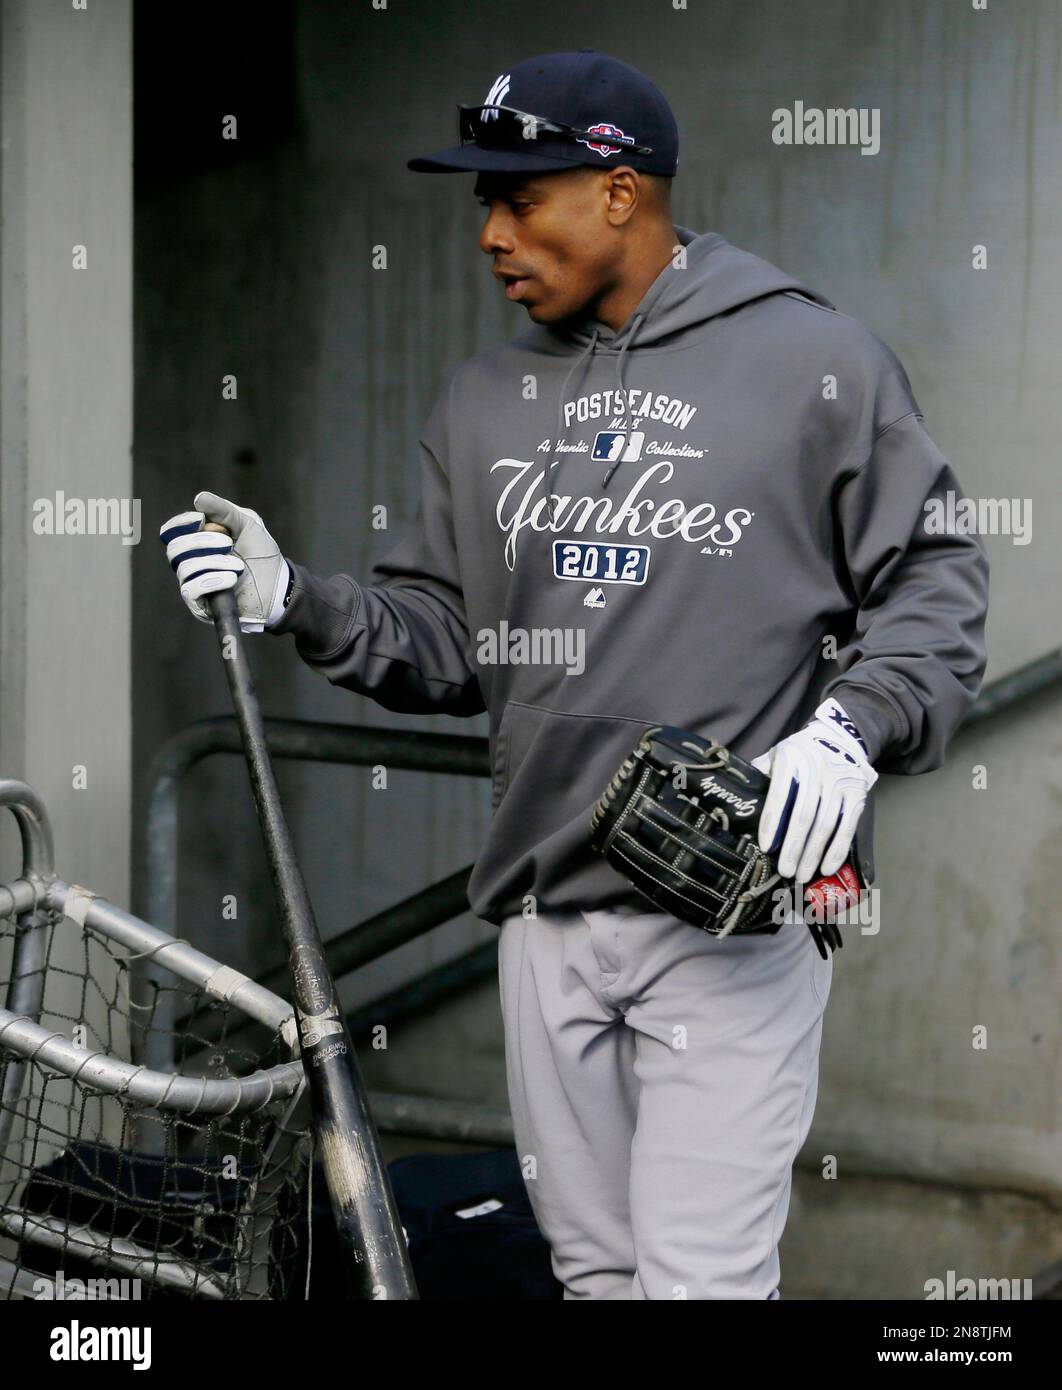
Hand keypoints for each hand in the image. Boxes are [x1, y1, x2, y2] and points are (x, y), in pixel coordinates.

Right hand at [158, 491, 289, 632]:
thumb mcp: (248, 526)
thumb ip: (225, 511)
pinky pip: (192, 589)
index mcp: (199, 541)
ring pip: (185, 568)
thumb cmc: (263, 556)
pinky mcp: (201, 605)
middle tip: (228, 542)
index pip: (172, 531)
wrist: (280, 588)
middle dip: (201, 541)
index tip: (199, 519)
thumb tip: (199, 498)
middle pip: (175, 548)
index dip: (181, 523)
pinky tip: (231, 579)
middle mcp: (192, 562)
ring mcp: (196, 584)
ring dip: (213, 562)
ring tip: (237, 565)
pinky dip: (212, 580)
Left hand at [750, 698, 877, 883]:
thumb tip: (737, 800)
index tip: (765, 846)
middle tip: (785, 871)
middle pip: (804, 815)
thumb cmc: (800, 753)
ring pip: (825, 825)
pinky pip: (847, 826)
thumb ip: (759, 774)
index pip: (780, 794)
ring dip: (813, 854)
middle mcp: (818, 770)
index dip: (772, 821)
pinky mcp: (857, 794)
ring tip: (801, 875)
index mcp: (791, 760)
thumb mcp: (776, 754)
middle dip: (793, 847)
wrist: (841, 738)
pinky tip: (827, 868)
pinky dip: (837, 849)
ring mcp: (840, 783)